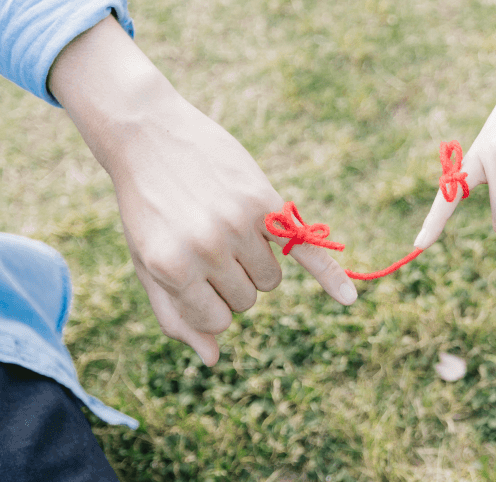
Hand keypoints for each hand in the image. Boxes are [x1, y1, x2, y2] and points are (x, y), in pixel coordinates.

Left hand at [49, 16, 358, 364]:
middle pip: (248, 299)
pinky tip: (348, 298)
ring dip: (257, 265)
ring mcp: (239, 224)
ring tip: (230, 230)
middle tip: (207, 244)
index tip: (195, 274)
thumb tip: (212, 359)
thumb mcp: (147, 262)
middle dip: (233, 281)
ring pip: (270, 278)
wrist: (148, 136)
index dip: (210, 302)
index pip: (217, 320)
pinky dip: (329, 275)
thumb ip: (174, 313)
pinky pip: (304, 248)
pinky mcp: (265, 202)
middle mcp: (208, 248)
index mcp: (173, 268)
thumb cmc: (147, 206)